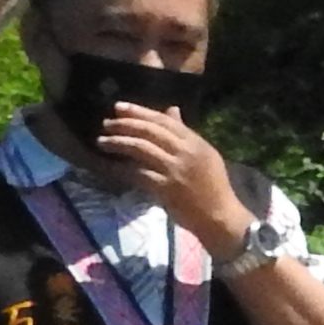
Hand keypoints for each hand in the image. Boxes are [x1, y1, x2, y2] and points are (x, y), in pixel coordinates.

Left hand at [94, 99, 250, 252]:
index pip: (163, 120)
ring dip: (118, 143)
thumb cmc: (213, 186)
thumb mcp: (204, 154)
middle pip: (150, 131)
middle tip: (106, 124)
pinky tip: (109, 166)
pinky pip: (138, 174)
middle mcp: (185, 152)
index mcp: (195, 142)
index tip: (118, 107)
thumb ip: (185, 133)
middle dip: (124, 125)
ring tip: (102, 141)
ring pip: (141, 149)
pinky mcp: (165, 189)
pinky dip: (120, 168)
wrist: (220, 217)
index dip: (139, 112)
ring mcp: (175, 170)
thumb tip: (171, 110)